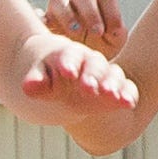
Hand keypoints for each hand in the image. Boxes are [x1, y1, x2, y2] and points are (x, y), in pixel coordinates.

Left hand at [6, 29, 141, 144]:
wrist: (63, 78)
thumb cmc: (49, 75)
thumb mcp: (38, 78)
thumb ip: (35, 81)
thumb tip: (29, 86)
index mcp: (70, 55)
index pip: (70, 57)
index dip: (69, 64)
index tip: (67, 73)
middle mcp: (90, 61)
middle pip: (94, 65)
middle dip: (92, 76)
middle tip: (88, 88)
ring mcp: (106, 74)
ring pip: (113, 74)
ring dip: (112, 85)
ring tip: (110, 95)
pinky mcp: (117, 87)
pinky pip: (127, 88)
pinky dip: (128, 94)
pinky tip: (128, 103)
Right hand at [41, 0, 133, 55]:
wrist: (82, 59)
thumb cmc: (102, 46)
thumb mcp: (114, 42)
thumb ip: (117, 34)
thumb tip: (115, 30)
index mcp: (100, 1)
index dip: (111, 12)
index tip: (113, 32)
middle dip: (90, 13)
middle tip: (96, 33)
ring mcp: (60, 6)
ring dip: (67, 15)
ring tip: (75, 32)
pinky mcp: (45, 19)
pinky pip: (39, 14)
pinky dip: (41, 20)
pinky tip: (48, 30)